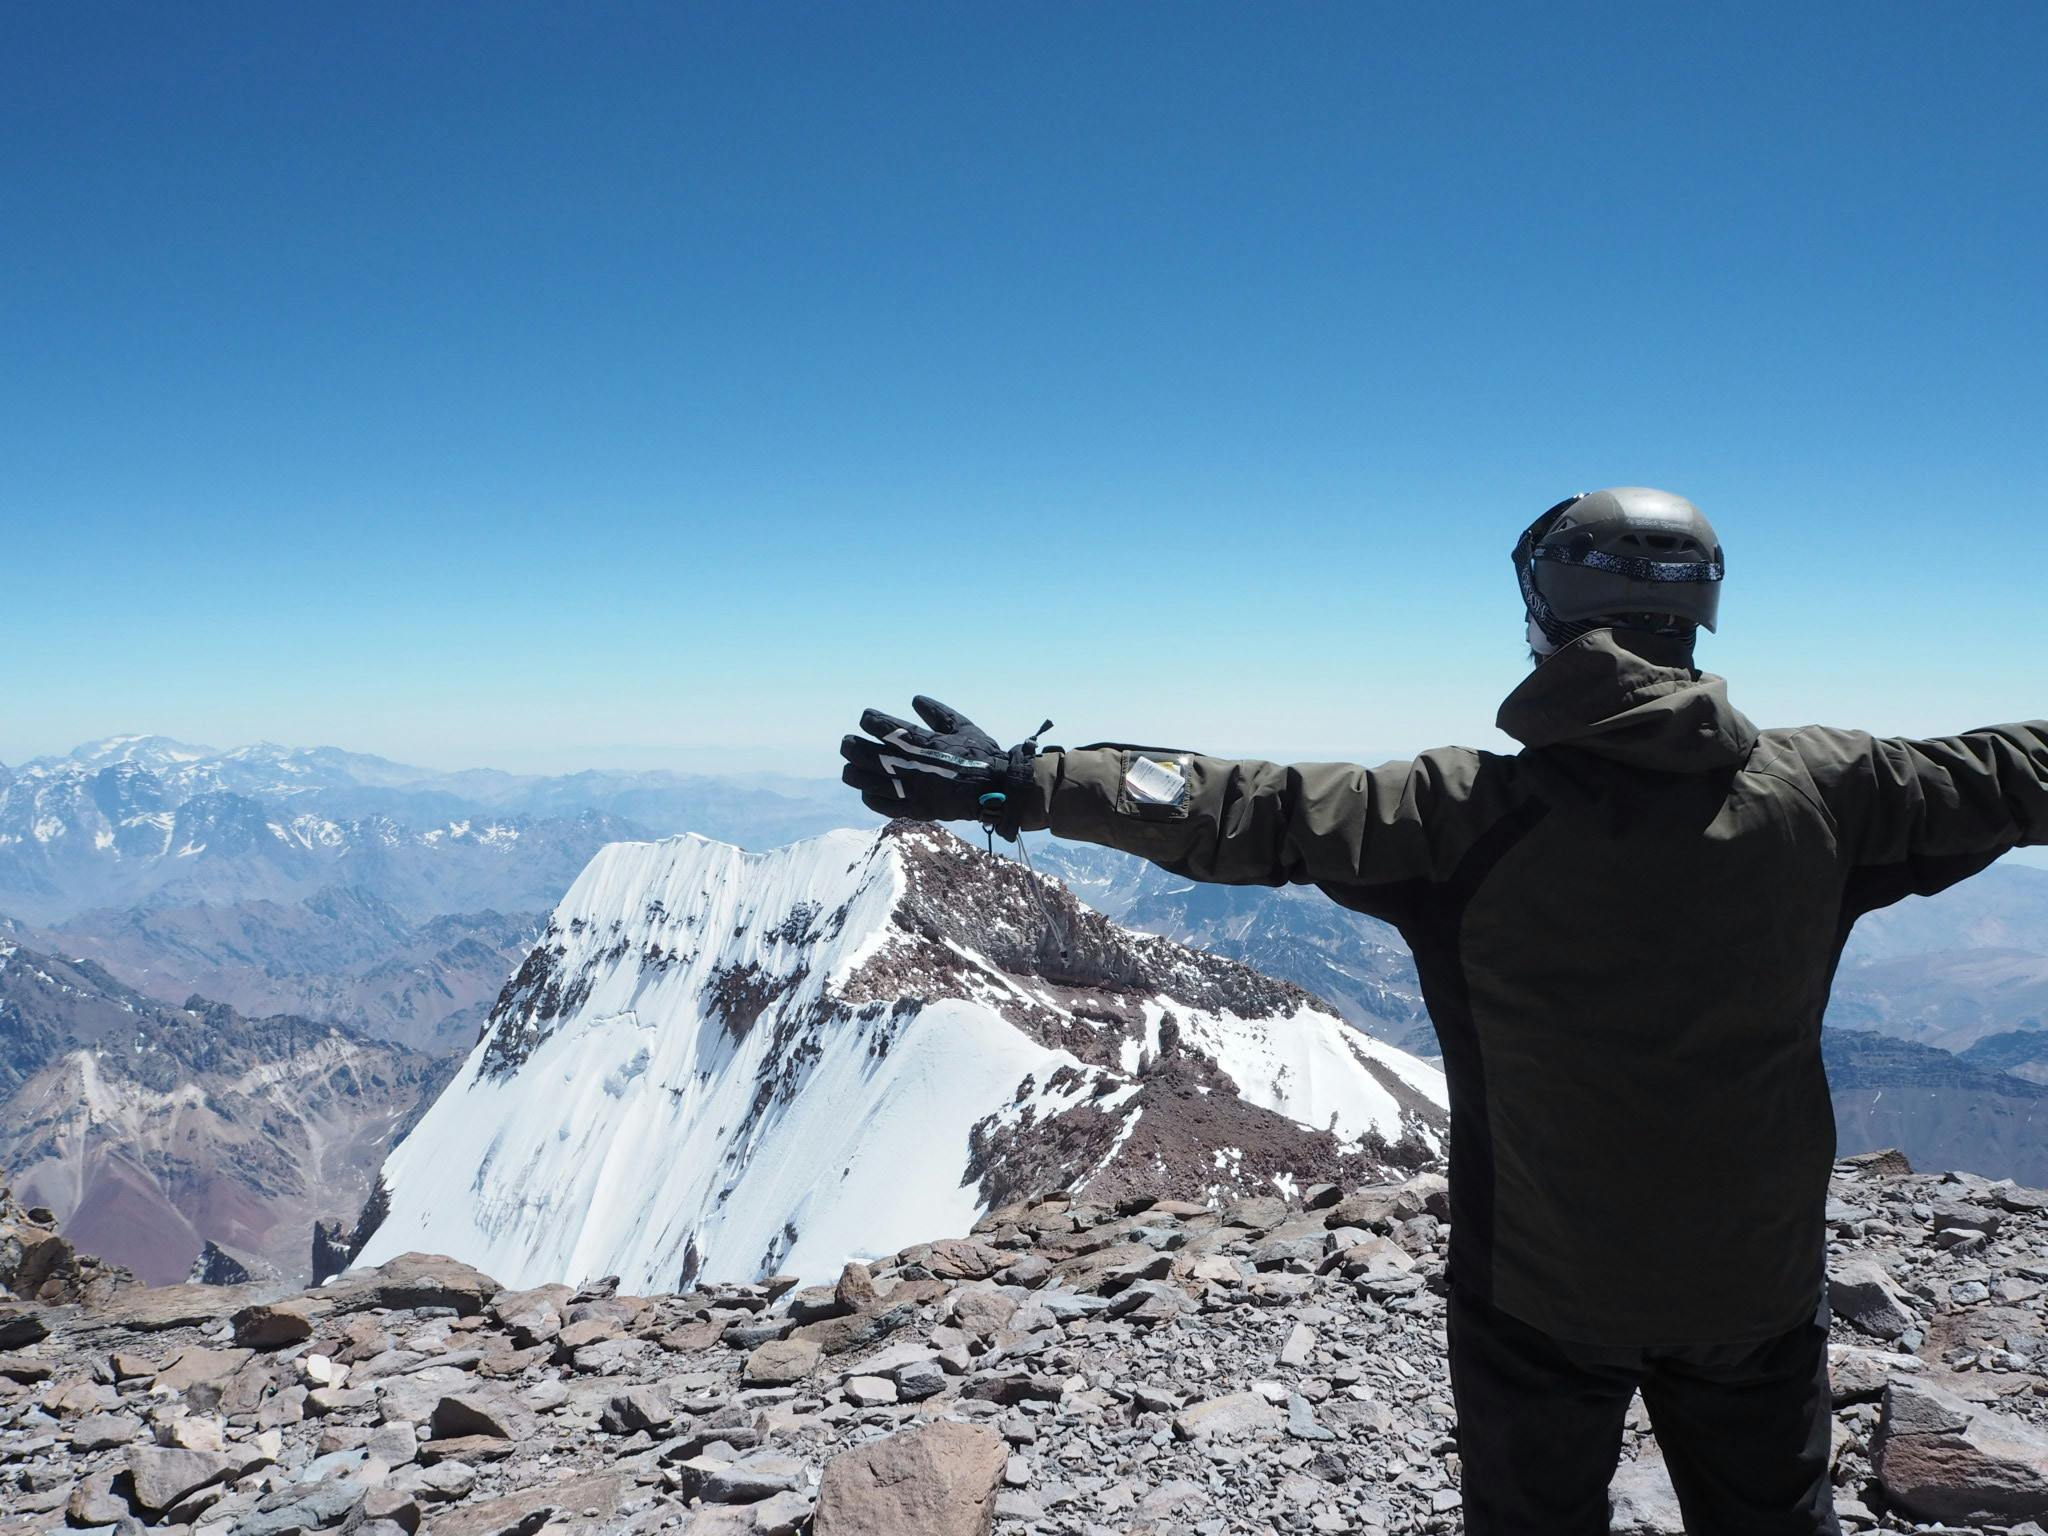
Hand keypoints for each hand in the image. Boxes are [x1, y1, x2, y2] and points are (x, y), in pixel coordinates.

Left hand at [840, 697, 1040, 837]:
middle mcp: (910, 764)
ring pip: (868, 780)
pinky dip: (870, 796)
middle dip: (852, 746)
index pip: (883, 727)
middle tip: (847, 743)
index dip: (870, 720)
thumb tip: (915, 699)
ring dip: (854, 772)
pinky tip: (867, 791)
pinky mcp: (914, 808)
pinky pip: (882, 804)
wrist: (997, 788)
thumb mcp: (961, 725)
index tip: (867, 718)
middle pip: (866, 754)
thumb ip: (936, 712)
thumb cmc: (980, 753)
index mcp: (921, 741)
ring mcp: (910, 788)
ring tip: (849, 768)